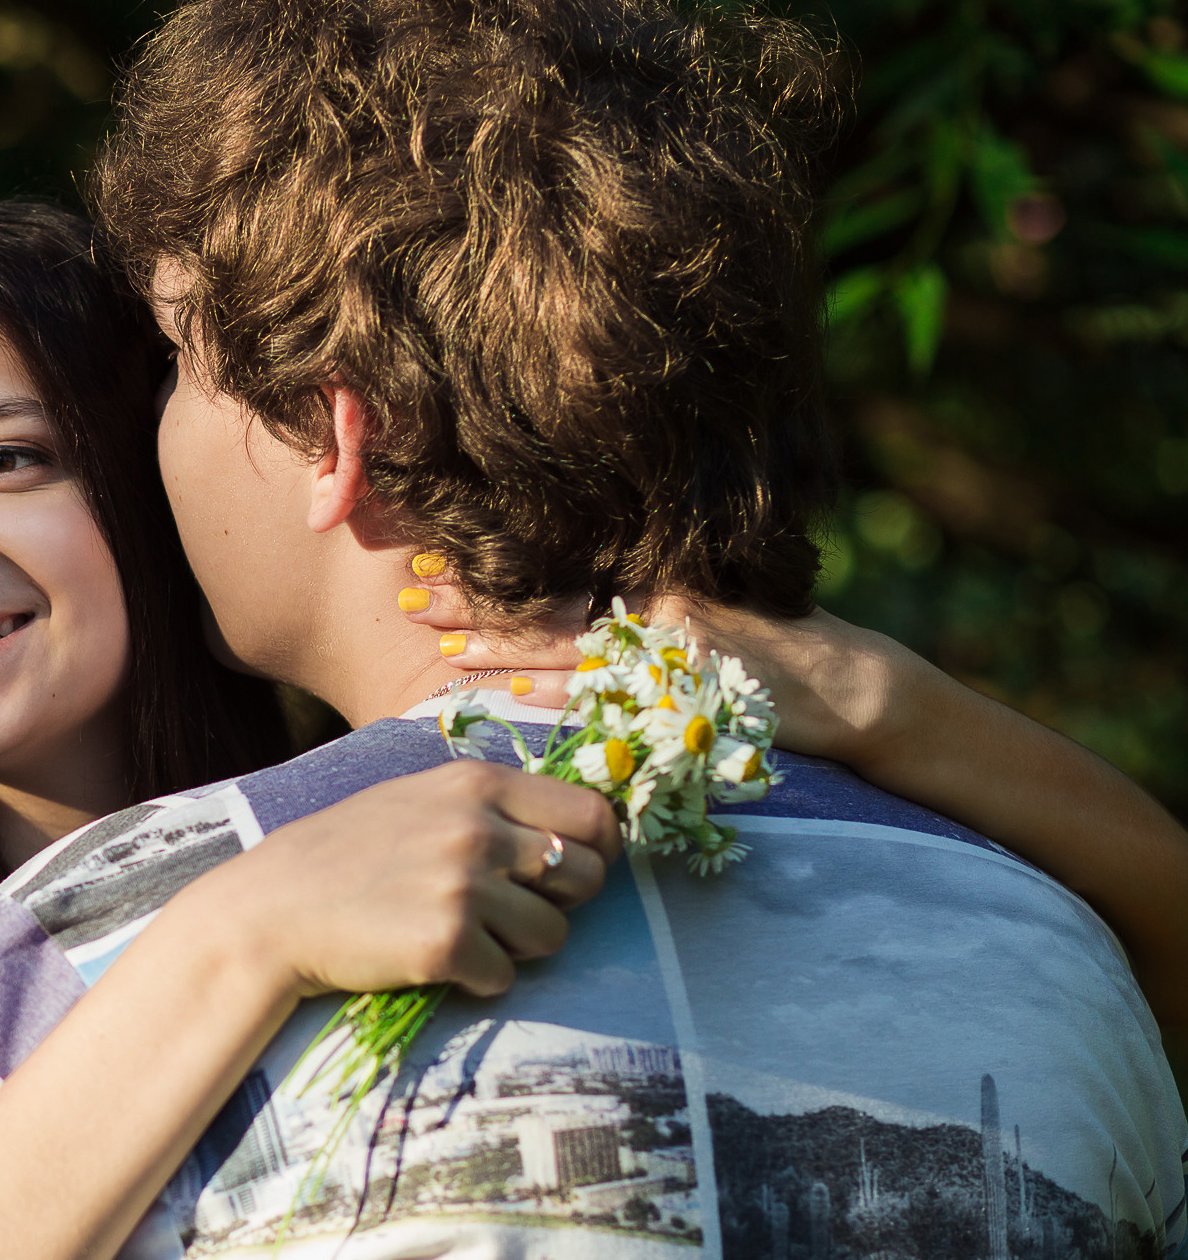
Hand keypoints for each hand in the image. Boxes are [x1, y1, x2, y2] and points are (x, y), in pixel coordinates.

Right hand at [177, 760, 624, 1009]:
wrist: (271, 910)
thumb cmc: (343, 856)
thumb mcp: (415, 800)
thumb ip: (486, 806)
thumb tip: (569, 832)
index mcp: (475, 784)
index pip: (592, 813)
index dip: (598, 850)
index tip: (575, 870)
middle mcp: (477, 829)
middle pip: (586, 877)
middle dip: (561, 904)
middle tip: (512, 913)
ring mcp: (463, 886)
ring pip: (553, 935)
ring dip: (518, 946)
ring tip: (463, 936)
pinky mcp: (446, 943)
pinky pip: (505, 976)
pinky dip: (476, 978)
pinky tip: (432, 960)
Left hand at [401, 568, 930, 766]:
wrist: (852, 689)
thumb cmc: (775, 658)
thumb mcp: (707, 621)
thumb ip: (642, 619)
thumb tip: (575, 621)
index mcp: (653, 586)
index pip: (558, 575)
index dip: (495, 573)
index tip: (436, 563)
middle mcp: (655, 605)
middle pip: (546, 600)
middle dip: (474, 601)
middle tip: (407, 596)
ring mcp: (668, 645)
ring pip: (564, 642)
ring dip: (497, 646)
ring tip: (434, 645)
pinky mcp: (685, 685)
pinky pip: (611, 691)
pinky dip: (558, 694)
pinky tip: (510, 695)